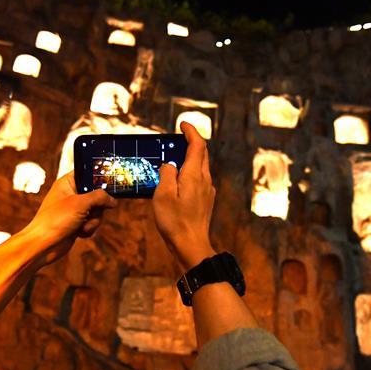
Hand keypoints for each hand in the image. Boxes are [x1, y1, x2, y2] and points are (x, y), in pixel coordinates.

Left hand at [20, 171, 117, 265]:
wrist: (43, 245)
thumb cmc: (55, 220)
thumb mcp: (80, 203)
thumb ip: (99, 197)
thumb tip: (113, 200)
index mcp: (67, 183)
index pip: (86, 173)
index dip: (98, 177)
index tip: (109, 184)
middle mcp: (71, 194)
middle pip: (97, 194)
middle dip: (97, 208)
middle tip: (91, 212)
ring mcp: (74, 209)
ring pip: (97, 210)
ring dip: (93, 220)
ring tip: (82, 226)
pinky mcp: (76, 222)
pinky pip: (92, 222)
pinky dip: (89, 228)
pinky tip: (79, 233)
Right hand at [153, 122, 216, 269]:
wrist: (191, 245)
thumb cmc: (174, 222)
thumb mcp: (162, 195)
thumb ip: (166, 174)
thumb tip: (170, 165)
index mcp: (194, 175)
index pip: (197, 145)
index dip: (191, 132)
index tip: (183, 124)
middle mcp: (204, 180)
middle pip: (202, 154)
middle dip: (192, 142)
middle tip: (178, 138)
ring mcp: (207, 191)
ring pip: (201, 167)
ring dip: (191, 158)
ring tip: (175, 158)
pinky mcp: (206, 201)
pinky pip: (199, 179)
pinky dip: (191, 172)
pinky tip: (180, 180)